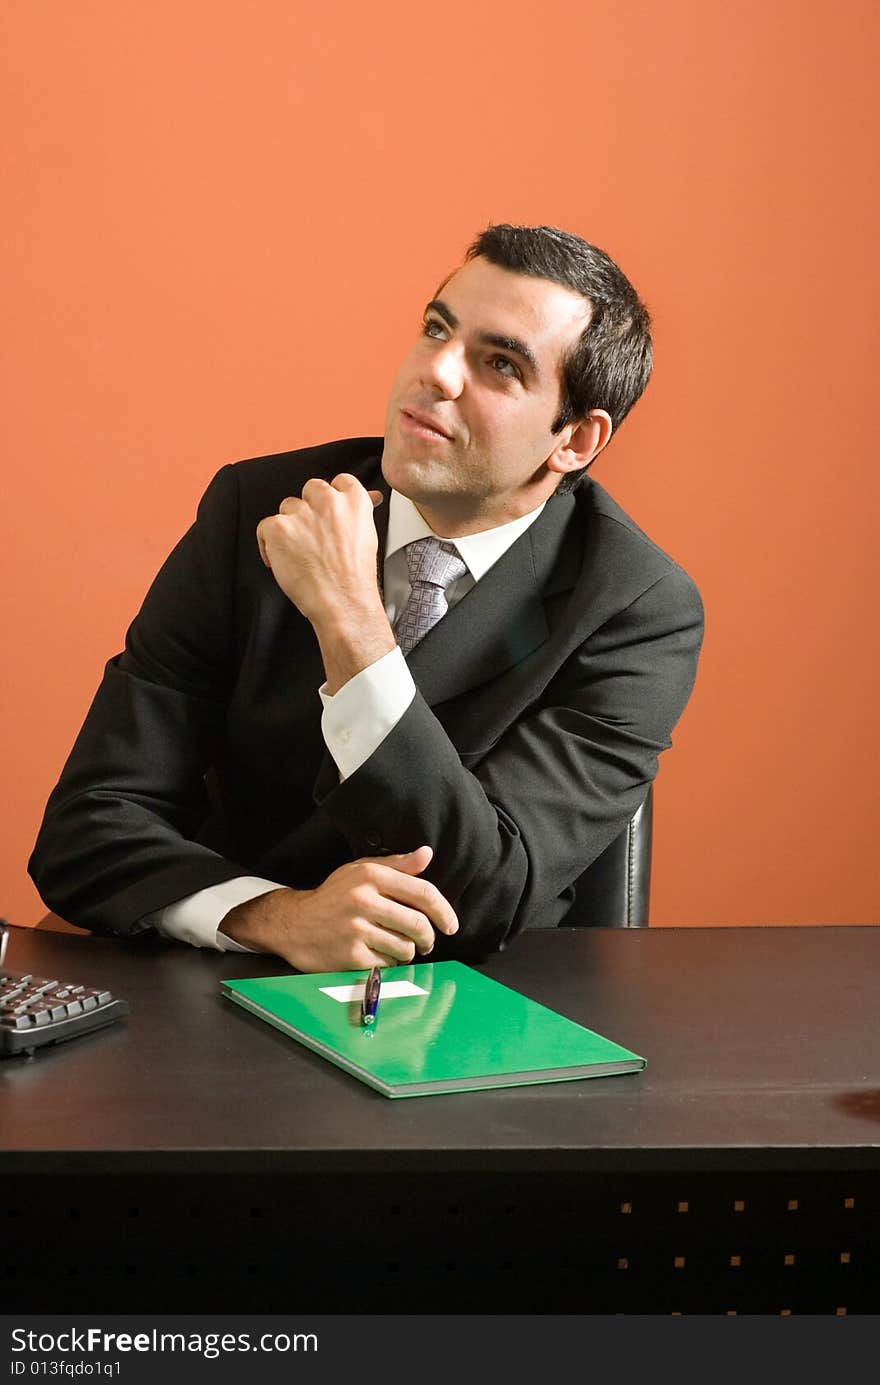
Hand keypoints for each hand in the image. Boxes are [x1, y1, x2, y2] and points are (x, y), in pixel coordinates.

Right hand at [219, 846, 458, 972]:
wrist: (293, 923)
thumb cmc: (333, 896)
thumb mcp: (360, 871)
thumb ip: (396, 864)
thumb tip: (427, 853)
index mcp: (371, 875)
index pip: (423, 893)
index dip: (444, 911)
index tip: (451, 924)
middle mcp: (363, 900)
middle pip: (418, 925)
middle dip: (427, 938)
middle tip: (425, 942)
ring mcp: (355, 930)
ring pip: (405, 948)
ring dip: (406, 952)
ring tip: (392, 945)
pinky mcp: (350, 956)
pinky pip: (387, 966)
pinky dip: (388, 965)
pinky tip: (375, 955)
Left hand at [256, 473, 384, 625]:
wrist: (342, 602)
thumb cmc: (355, 578)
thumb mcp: (368, 536)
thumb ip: (360, 512)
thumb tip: (370, 496)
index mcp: (354, 501)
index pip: (339, 482)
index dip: (332, 499)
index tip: (329, 515)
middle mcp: (328, 502)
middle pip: (311, 489)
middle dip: (310, 510)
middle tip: (314, 538)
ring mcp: (301, 514)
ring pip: (288, 507)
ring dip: (290, 527)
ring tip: (300, 553)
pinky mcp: (278, 528)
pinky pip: (265, 527)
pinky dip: (269, 544)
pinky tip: (282, 560)